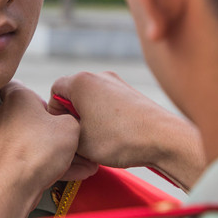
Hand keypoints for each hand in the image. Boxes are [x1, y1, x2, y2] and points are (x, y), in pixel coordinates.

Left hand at [0, 82, 96, 196]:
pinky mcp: (0, 160)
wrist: (16, 185)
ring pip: (32, 142)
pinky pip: (28, 159)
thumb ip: (71, 118)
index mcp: (16, 97)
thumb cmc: (40, 149)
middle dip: (54, 131)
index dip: (37, 95)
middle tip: (75, 141)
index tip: (52, 106)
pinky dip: (47, 165)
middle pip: (30, 118)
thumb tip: (70, 122)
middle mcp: (2, 115)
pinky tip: (73, 174)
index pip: (19, 85)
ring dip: (55, 151)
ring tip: (83, 164)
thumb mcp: (70, 126)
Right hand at [50, 72, 204, 189]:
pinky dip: (106, 117)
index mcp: (81, 82)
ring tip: (97, 139)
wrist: (162, 139)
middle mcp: (99, 76)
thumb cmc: (119, 139)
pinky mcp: (132, 93)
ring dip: (90, 117)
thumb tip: (64, 130)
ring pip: (93, 99)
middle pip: (74, 93)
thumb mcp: (78, 140)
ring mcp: (118, 83)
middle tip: (78, 137)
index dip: (55, 112)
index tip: (64, 130)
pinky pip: (109, 103)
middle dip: (73, 115)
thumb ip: (63, 131)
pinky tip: (114, 136)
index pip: (55, 90)